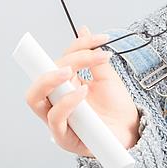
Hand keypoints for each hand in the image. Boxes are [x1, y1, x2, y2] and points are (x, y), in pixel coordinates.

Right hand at [24, 25, 140, 156]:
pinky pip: (55, 119)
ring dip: (50, 80)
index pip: (59, 61)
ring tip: (71, 71)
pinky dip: (66, 102)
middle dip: (55, 63)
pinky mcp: (64, 137)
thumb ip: (94, 58)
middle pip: (39, 78)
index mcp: (64, 86)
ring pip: (35, 98)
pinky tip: (81, 92)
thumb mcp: (107, 78)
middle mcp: (55, 101)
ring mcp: (57, 119)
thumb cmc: (117, 108)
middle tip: (80, 58)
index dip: (74, 48)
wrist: (131, 131)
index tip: (99, 40)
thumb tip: (83, 29)